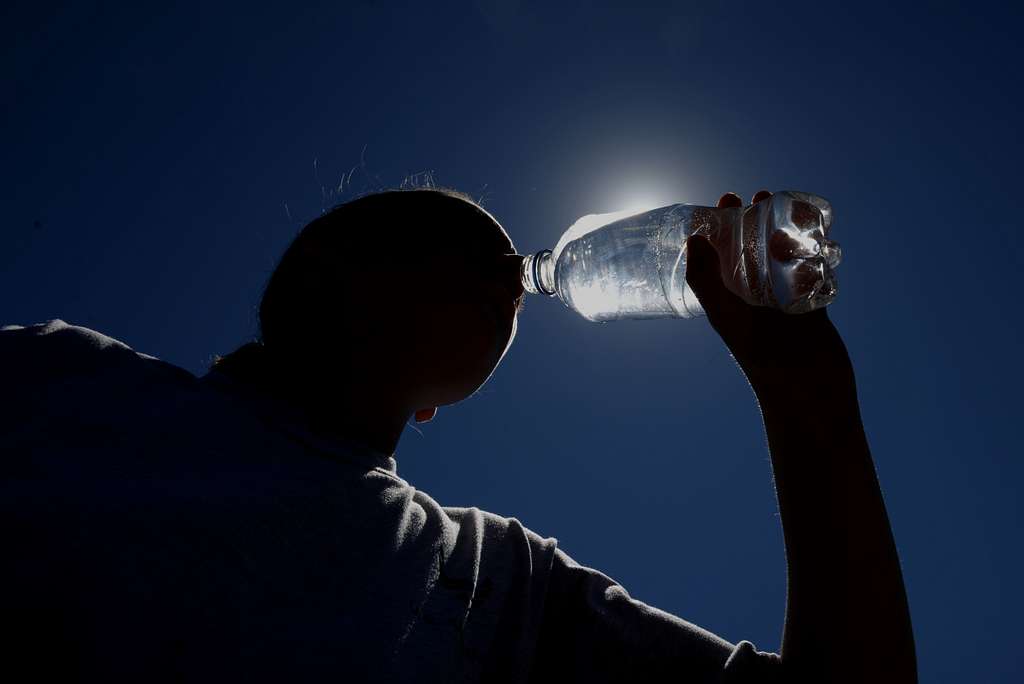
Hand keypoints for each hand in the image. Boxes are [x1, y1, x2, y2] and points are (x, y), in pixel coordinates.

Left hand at [685, 191, 846, 382]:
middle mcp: (753, 296)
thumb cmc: (760, 354)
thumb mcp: (725, 314)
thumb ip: (706, 279)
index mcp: (728, 297)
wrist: (806, 388)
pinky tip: (821, 234)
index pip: (719, 253)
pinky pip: (814, 269)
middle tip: (760, 195)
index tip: (727, 200)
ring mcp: (784, 299)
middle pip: (751, 248)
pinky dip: (816, 249)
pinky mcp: (813, 303)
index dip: (720, 226)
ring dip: (786, 230)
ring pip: (784, 255)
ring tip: (791, 208)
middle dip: (755, 219)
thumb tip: (692, 238)